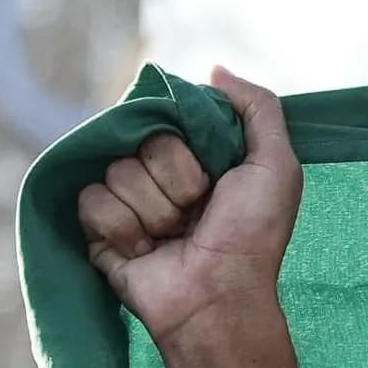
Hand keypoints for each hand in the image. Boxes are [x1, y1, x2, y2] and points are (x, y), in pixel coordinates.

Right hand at [76, 66, 301, 351]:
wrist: (218, 298)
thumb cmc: (253, 236)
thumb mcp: (276, 165)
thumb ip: (258, 107)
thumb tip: (214, 68)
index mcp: (196, 155)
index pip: (167, 113)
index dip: (189, 143)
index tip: (215, 172)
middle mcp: (158, 173)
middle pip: (141, 140)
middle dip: (176, 179)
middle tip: (197, 212)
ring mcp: (126, 200)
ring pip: (116, 170)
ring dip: (154, 210)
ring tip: (174, 236)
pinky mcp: (98, 228)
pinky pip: (91, 199)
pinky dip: (123, 228)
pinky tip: (146, 251)